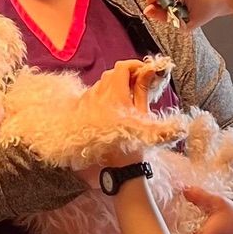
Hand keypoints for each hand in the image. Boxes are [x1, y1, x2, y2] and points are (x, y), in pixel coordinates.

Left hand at [74, 60, 159, 183]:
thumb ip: (144, 90)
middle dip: (127, 76)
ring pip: (102, 85)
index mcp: (114, 94)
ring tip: (130, 98)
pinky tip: (117, 110)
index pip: (122, 67)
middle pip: (112, 74)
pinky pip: (95, 96)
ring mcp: (89, 104)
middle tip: (140, 84)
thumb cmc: (133, 142)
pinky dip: (106, 96)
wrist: (117, 167)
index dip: (135, 66)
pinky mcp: (84, 113)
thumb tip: (148, 71)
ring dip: (116, 86)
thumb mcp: (143, 115)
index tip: (145, 72)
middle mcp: (98, 96)